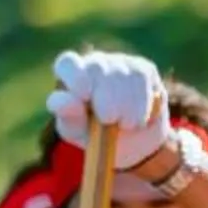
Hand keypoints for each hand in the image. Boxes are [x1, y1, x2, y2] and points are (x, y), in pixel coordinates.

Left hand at [45, 50, 171, 175]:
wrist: (133, 143)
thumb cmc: (96, 137)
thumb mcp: (78, 132)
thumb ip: (68, 117)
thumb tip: (65, 101)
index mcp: (71, 77)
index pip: (67, 63)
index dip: (75, 75)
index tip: (84, 95)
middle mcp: (94, 63)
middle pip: (96, 67)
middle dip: (105, 98)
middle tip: (108, 120)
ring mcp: (120, 63)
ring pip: (122, 75)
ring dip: (124, 107)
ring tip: (123, 124)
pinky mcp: (143, 68)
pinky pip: (141, 81)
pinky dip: (140, 105)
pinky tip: (137, 117)